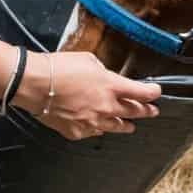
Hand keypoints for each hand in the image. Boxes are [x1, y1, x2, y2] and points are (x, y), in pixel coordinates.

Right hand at [13, 51, 161, 140]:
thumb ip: (102, 71)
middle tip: (152, 111)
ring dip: (126, 125)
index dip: (152, 93)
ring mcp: (92, 122)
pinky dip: (98, 129)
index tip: (157, 92)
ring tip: (131, 126)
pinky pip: (93, 132)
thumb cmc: (59, 68)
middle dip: (146, 111)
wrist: (35, 84)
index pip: (141, 93)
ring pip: (116, 127)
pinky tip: (100, 128)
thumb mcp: (88, 60)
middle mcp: (106, 107)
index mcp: (111, 86)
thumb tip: (105, 78)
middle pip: (134, 112)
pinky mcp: (77, 132)